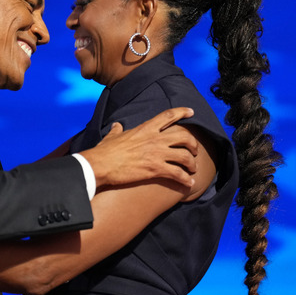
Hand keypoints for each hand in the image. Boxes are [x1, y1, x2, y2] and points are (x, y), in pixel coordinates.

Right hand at [80, 107, 198, 187]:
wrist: (101, 165)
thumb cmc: (105, 151)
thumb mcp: (112, 136)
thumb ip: (117, 130)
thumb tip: (116, 125)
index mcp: (146, 128)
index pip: (168, 115)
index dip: (182, 112)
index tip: (191, 111)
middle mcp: (155, 139)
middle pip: (184, 136)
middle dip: (193, 143)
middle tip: (194, 150)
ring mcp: (157, 154)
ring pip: (185, 156)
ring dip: (192, 163)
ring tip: (193, 169)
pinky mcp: (156, 169)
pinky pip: (178, 174)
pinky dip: (186, 179)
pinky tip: (189, 183)